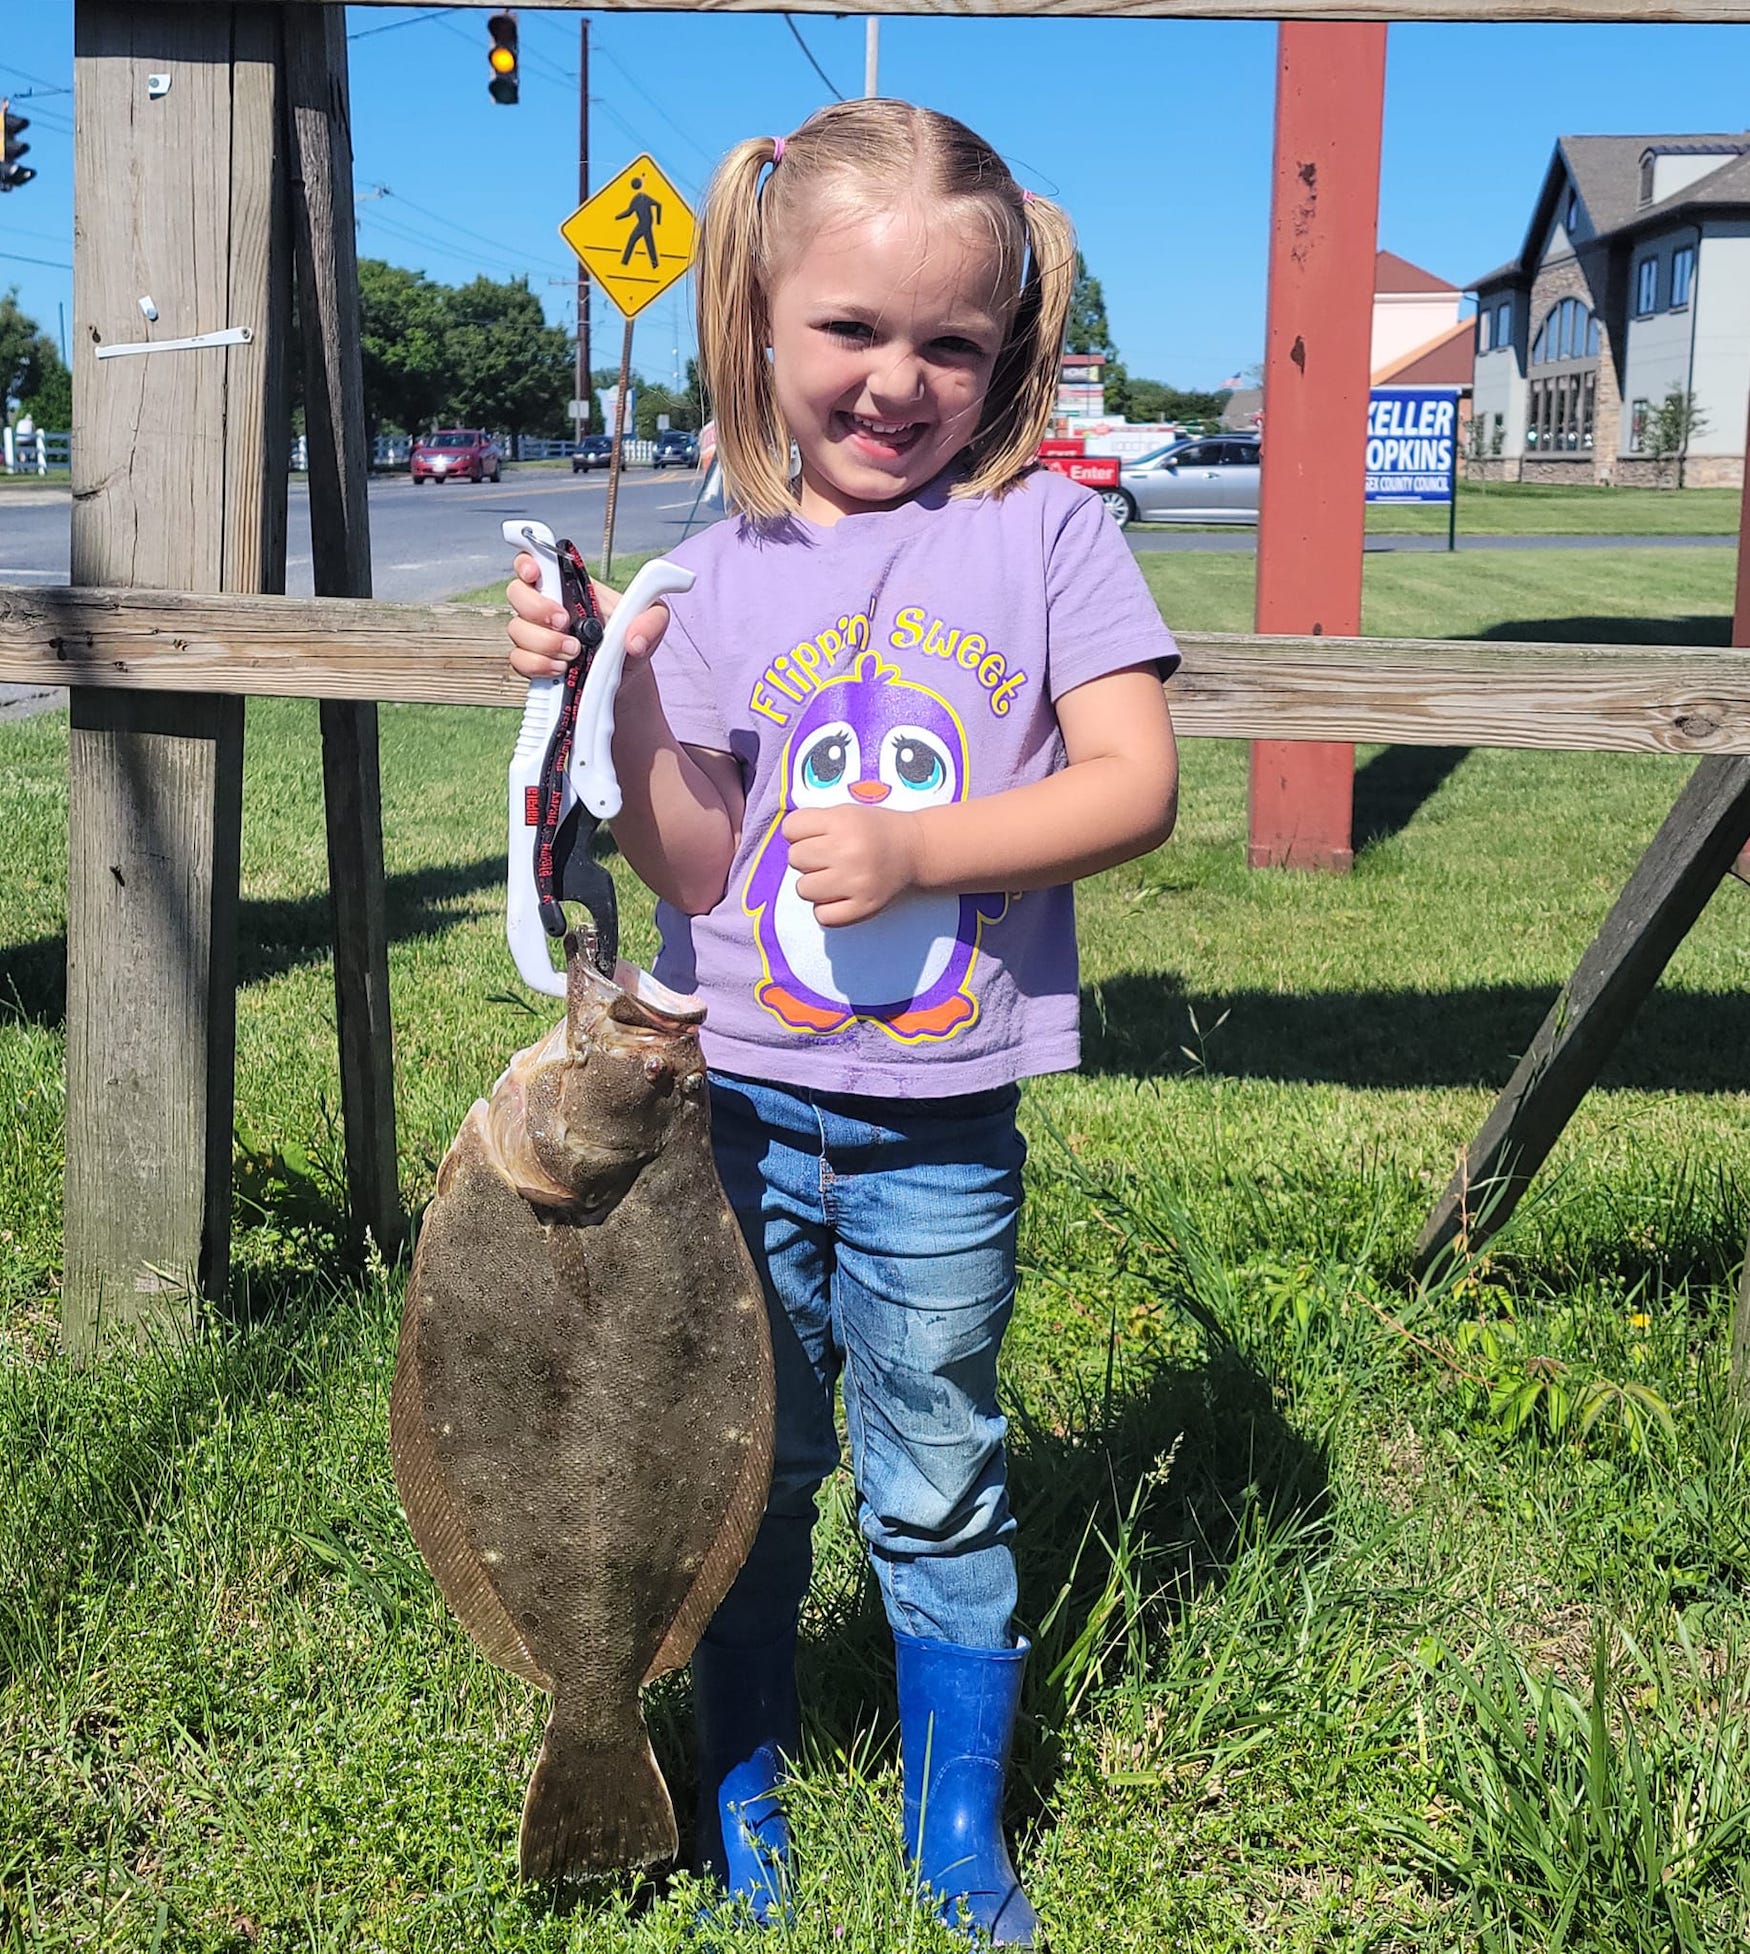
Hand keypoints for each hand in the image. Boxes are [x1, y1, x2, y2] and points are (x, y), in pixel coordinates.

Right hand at [504, 553, 671, 680]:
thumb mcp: (654, 619)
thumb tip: (634, 640)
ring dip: (545, 643)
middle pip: (516, 592)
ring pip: (517, 630)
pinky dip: (538, 666)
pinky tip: (561, 668)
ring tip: (574, 653)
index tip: (535, 573)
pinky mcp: (533, 661)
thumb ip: (653, 618)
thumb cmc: (632, 637)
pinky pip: (518, 660)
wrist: (625, 676)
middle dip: (537, 608)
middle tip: (565, 623)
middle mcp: (547, 604)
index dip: (527, 561)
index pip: (536, 559)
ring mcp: (537, 633)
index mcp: (571, 584)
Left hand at [780, 804, 922, 926]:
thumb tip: (786, 845)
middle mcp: (848, 851)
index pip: (790, 829)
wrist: (914, 849)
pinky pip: (822, 916)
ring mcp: (856, 882)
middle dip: (808, 858)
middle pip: (795, 858)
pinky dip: (826, 909)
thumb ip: (813, 823)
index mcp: (842, 821)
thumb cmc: (873, 830)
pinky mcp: (863, 907)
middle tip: (829, 858)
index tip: (817, 836)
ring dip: (814, 885)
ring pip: (803, 889)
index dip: (799, 833)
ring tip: (834, 877)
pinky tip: (839, 896)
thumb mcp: (844, 812)